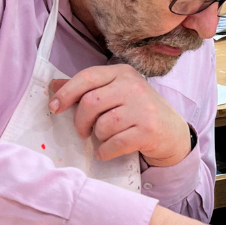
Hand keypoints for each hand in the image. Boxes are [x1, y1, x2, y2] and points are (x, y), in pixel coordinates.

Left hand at [49, 64, 190, 166]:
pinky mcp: (149, 131)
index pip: (87, 77)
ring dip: (97, 137)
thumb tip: (53, 86)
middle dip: (80, 121)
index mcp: (122, 73)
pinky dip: (105, 151)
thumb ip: (87, 89)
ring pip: (103, 125)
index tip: (54, 108)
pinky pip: (115, 143)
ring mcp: (143, 108)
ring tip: (104, 138)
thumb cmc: (138, 112)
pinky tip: (106, 152)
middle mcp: (134, 86)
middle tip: (83, 131)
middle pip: (91, 102)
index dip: (67, 93)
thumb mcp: (115, 94)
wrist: (172, 133)